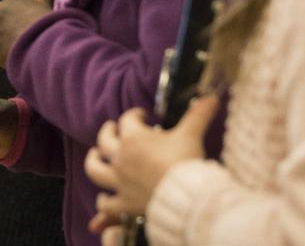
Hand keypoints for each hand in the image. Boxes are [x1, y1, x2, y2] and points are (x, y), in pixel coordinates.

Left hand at [85, 96, 219, 231]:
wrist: (185, 198)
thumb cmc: (185, 162)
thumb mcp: (191, 135)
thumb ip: (198, 115)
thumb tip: (212, 98)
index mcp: (133, 138)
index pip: (127, 119)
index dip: (134, 114)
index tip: (142, 115)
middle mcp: (121, 158)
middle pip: (104, 141)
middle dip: (107, 132)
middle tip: (111, 129)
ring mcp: (119, 181)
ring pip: (94, 170)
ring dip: (93, 162)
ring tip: (94, 156)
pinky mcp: (124, 204)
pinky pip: (106, 205)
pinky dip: (102, 205)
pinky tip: (103, 201)